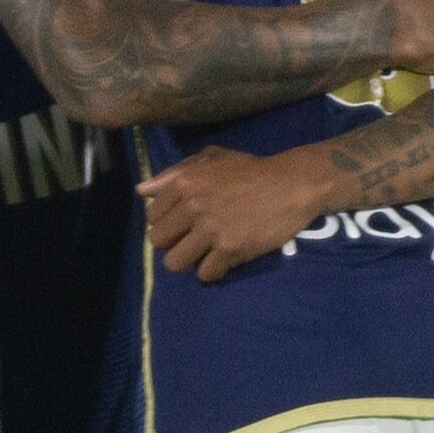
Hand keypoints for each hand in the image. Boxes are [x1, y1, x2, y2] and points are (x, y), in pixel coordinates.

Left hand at [143, 145, 330, 282]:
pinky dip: (214, 270)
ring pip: (175, 263)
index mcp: (185, 183)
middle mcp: (193, 206)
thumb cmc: (251, 170)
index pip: (153, 216)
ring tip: (205, 254)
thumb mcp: (212, 158)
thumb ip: (175, 173)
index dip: (168, 223)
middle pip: (158, 242)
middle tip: (195, 240)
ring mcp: (211, 229)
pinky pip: (206, 273)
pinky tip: (225, 259)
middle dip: (174, 243)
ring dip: (189, 261)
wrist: (292, 184)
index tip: (185, 223)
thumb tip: (141, 190)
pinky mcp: (230, 248)